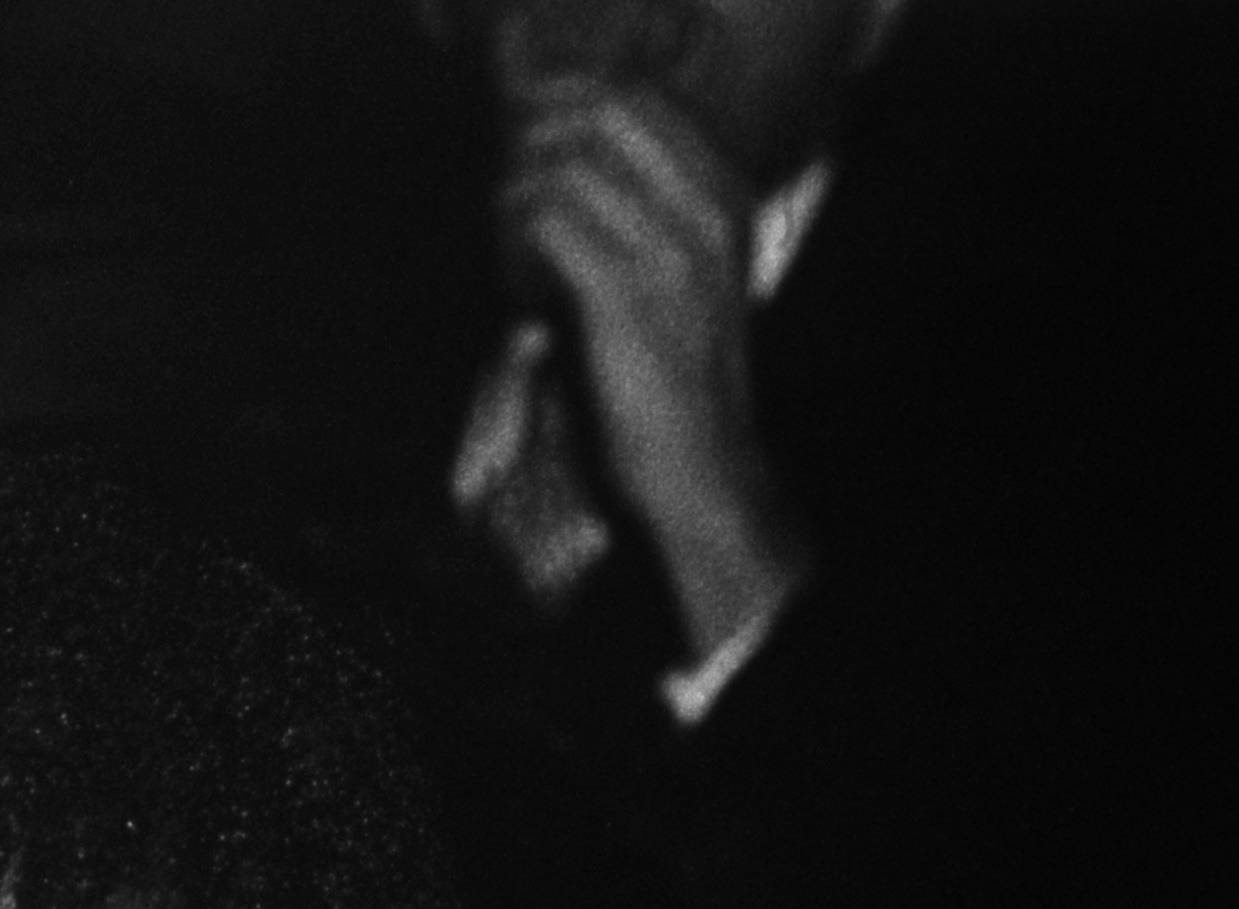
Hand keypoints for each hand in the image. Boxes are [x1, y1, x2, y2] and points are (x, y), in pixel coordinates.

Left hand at [503, 77, 810, 668]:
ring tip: (510, 247)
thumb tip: (558, 161)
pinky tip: (516, 280)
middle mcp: (706, 215)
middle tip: (512, 197)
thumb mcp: (684, 285)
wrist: (702, 475)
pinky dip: (514, 239)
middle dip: (536, 141)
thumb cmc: (680, 385)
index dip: (567, 110)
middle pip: (596, 116)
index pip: (635, 102)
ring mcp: (669, 252)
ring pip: (562, 164)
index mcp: (727, 201)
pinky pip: (546, 220)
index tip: (533, 154)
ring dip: (517, 196)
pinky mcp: (624, 295)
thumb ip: (643, 216)